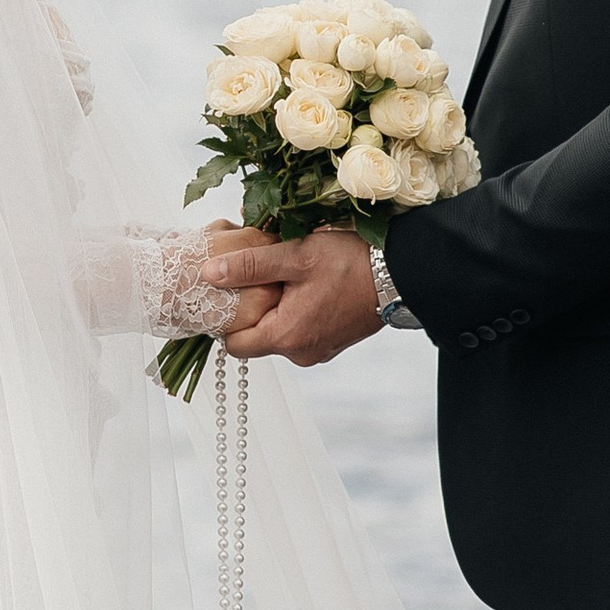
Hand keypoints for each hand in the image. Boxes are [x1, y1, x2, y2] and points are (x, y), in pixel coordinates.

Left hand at [204, 227, 382, 366]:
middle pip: (255, 339)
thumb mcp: (294, 255)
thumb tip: (208, 273)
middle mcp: (300, 354)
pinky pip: (298, 332)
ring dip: (275, 308)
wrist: (401, 273)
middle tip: (259, 275)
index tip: (227, 290)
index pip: (233, 344)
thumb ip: (249, 265)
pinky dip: (294, 312)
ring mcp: (317, 351)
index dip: (224, 318)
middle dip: (251, 309)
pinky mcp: (330, 344)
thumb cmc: (350, 262)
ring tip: (285, 276)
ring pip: (277, 334)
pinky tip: (305, 286)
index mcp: (286, 337)